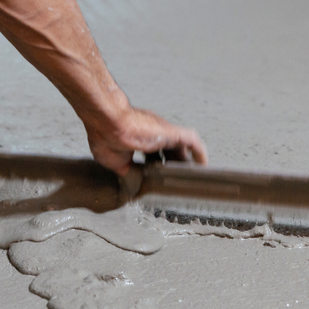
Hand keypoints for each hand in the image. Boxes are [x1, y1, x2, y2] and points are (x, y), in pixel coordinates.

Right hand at [85, 106, 207, 175]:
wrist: (109, 123)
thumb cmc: (106, 136)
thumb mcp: (115, 162)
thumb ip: (126, 171)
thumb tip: (131, 185)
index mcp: (139, 138)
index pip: (154, 153)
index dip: (158, 165)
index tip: (159, 177)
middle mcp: (154, 133)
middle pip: (170, 151)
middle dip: (174, 165)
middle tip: (177, 180)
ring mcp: (164, 133)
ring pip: (183, 147)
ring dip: (187, 162)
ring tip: (191, 177)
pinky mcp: (172, 133)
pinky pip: (193, 142)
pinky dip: (199, 153)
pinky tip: (203, 165)